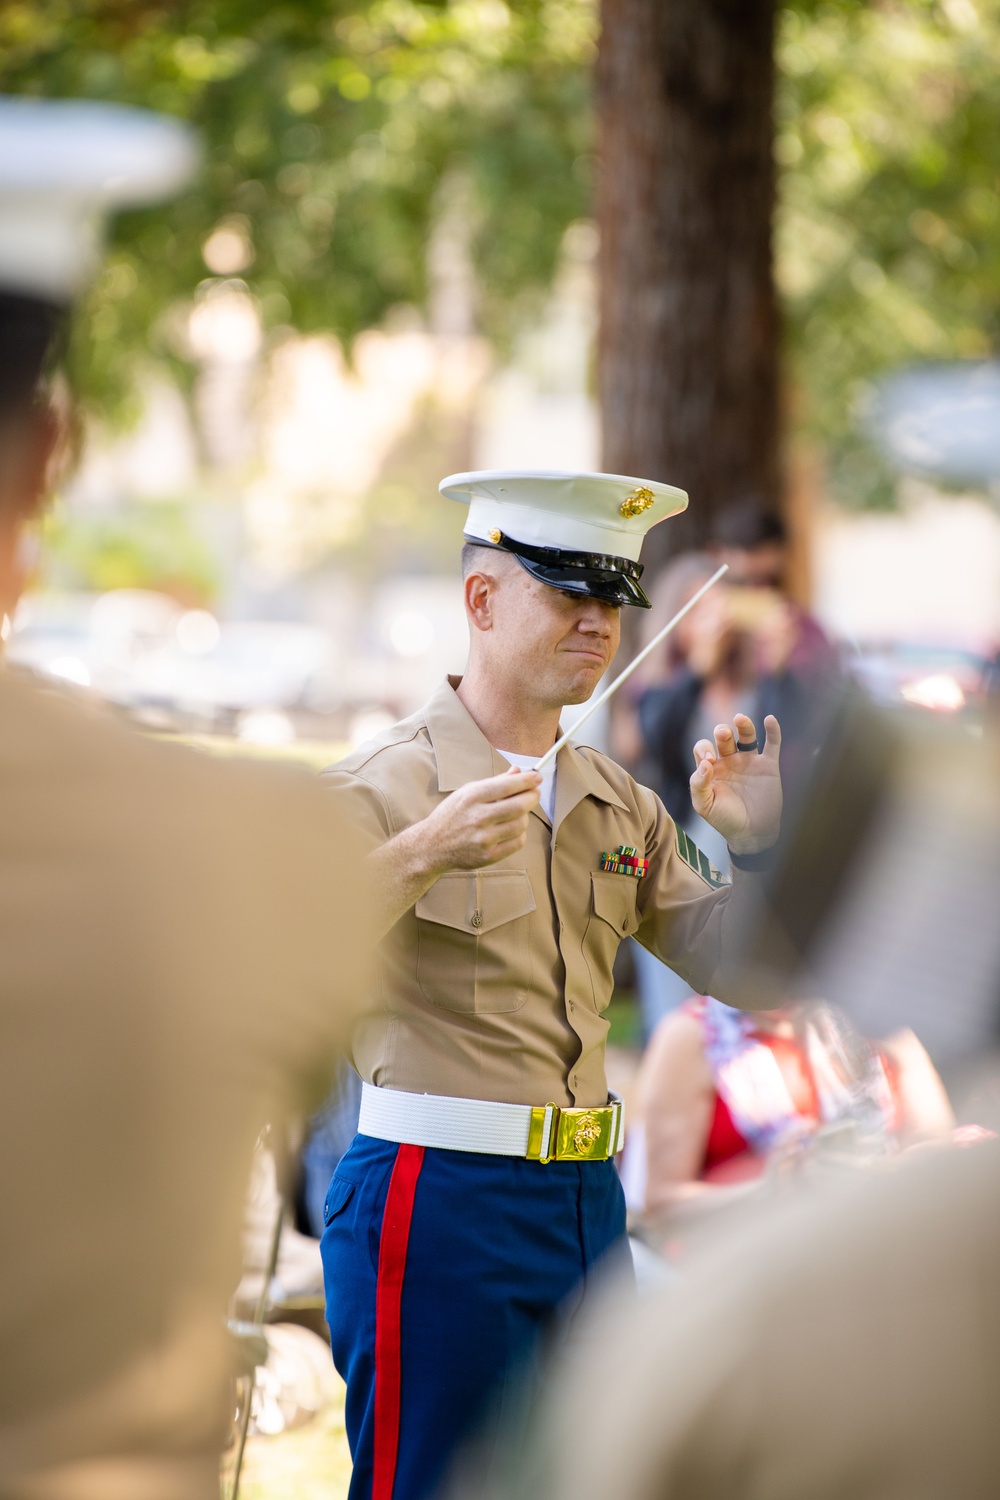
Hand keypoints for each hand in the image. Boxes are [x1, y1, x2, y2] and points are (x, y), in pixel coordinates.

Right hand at [422, 768, 540, 873]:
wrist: (432, 846)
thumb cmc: (452, 815)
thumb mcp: (467, 792)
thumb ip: (494, 783)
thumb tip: (519, 772)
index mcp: (472, 797)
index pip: (508, 786)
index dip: (528, 780)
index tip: (537, 778)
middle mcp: (478, 818)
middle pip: (519, 806)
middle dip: (533, 796)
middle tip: (534, 793)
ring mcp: (483, 839)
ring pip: (521, 824)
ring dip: (524, 816)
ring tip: (517, 813)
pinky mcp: (488, 856)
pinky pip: (518, 842)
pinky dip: (519, 833)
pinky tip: (511, 829)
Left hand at [689, 714, 781, 854]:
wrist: (752, 833)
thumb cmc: (725, 820)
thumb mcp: (705, 806)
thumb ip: (699, 785)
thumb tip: (706, 764)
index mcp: (711, 768)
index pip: (702, 748)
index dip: (703, 749)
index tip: (710, 761)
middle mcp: (729, 761)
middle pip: (723, 737)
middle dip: (722, 732)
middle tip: (723, 735)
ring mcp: (749, 762)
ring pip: (746, 735)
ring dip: (743, 725)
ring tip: (740, 718)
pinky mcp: (768, 766)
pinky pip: (772, 744)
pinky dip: (773, 730)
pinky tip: (770, 719)